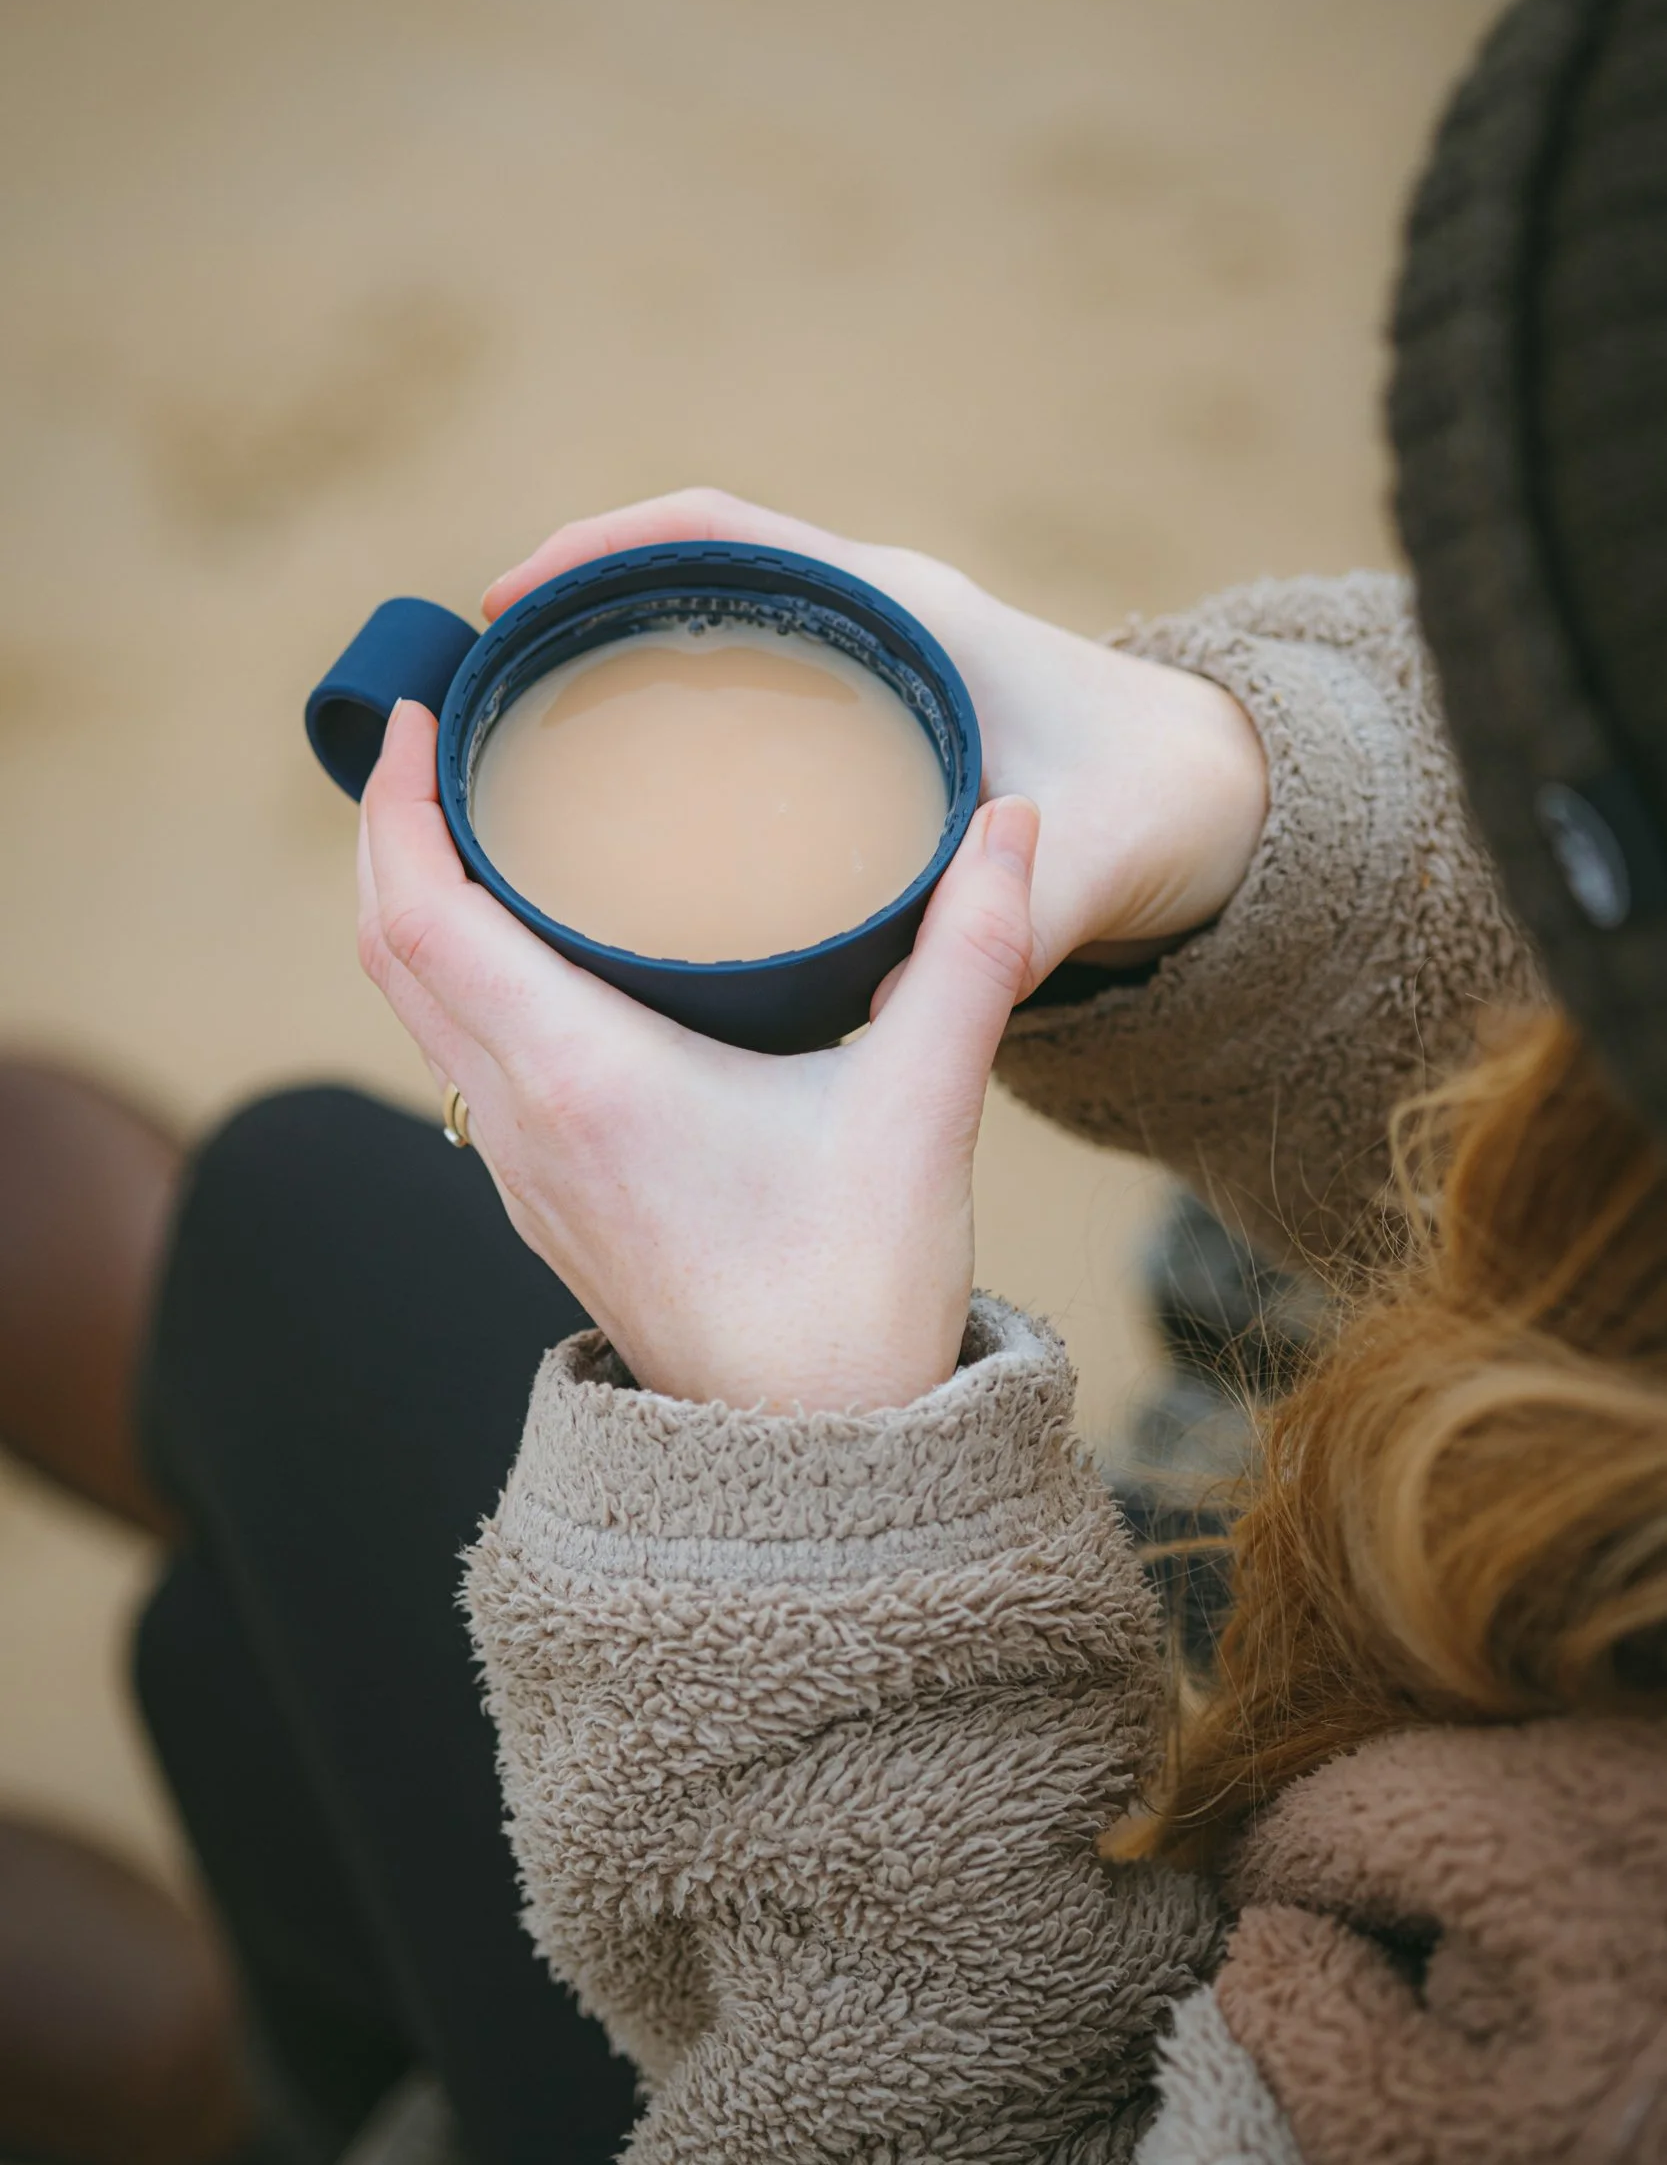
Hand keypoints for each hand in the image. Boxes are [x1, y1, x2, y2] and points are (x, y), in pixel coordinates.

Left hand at [357, 699, 1040, 1412]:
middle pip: (389, 947)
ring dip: (415, 900)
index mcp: (583, 1077)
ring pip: (414, 1008)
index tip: (419, 709)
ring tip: (473, 811)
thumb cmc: (856, 1294)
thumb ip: (973, 950)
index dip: (396, 802)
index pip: (423, 914)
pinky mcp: (543, 1198)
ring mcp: (520, 1167)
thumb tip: (1010, 822)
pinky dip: (455, 970)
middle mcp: (522, 1119)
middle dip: (389, 827)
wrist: (814, 1456)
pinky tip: (527, 938)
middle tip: (441, 730)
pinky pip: (456, 1056)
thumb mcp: (924, 1106)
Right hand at [484, 489, 1267, 982]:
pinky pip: (740, 683)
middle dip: (575, 608)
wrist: (1230, 799)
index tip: (507, 603)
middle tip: (475, 692)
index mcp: (908, 610)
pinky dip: (668, 710)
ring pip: (709, 627)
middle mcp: (875, 618)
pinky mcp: (869, 717)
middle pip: (688, 571)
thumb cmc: (1163, 804)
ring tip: (515, 743)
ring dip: (614, 658)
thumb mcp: (1089, 864)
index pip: (720, 531)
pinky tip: (617, 795)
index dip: (601, 550)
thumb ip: (1009, 931)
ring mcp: (866, 664)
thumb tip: (894, 1014)